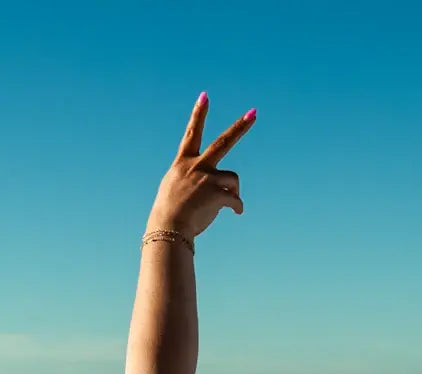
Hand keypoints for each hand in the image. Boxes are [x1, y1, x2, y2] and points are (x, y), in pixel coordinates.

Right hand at [146, 93, 255, 238]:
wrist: (168, 229)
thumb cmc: (168, 217)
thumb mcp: (173, 192)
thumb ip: (189, 182)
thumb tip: (206, 187)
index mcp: (183, 164)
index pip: (192, 134)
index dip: (198, 114)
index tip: (205, 96)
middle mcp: (196, 166)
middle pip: (223, 142)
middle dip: (240, 127)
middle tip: (253, 113)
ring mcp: (207, 179)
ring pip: (233, 178)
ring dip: (234, 190)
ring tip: (232, 202)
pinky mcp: (216, 193)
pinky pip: (235, 199)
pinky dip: (237, 206)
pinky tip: (237, 212)